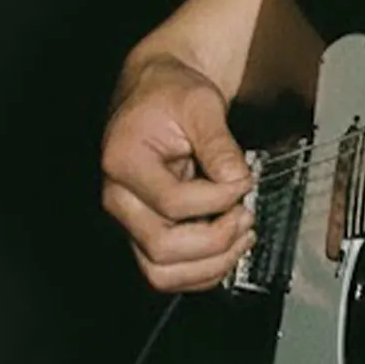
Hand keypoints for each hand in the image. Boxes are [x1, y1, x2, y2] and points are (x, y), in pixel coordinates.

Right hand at [100, 53, 253, 290]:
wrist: (157, 91)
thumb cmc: (172, 92)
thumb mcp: (200, 102)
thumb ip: (219, 142)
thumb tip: (237, 179)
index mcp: (123, 160)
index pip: (172, 201)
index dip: (216, 198)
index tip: (245, 181)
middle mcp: (118, 198)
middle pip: (161, 248)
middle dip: (214, 240)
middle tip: (246, 216)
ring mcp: (128, 219)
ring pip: (160, 272)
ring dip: (208, 266)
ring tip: (242, 238)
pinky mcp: (144, 230)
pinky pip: (166, 270)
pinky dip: (200, 271)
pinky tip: (229, 248)